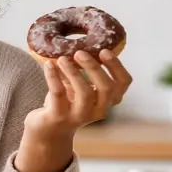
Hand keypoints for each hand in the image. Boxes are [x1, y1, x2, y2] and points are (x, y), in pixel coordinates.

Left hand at [16, 49, 132, 171]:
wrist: (48, 130)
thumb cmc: (67, 102)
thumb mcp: (80, 86)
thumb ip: (84, 70)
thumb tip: (80, 41)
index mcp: (107, 100)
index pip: (123, 83)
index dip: (117, 66)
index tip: (104, 50)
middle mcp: (98, 110)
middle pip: (107, 88)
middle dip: (94, 68)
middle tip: (80, 52)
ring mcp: (79, 116)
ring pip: (85, 93)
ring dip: (74, 72)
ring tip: (62, 58)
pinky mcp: (59, 117)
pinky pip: (59, 94)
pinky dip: (53, 76)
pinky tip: (48, 65)